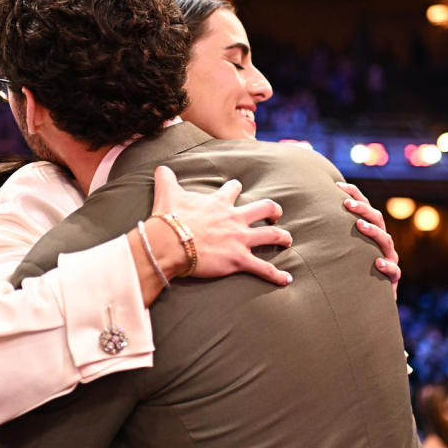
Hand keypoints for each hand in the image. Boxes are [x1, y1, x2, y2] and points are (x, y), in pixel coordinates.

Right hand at [151, 166, 292, 284]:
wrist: (170, 243)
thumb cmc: (169, 219)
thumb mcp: (167, 193)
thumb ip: (166, 179)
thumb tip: (160, 168)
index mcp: (219, 203)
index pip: (234, 189)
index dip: (236, 188)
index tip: (237, 189)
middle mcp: (235, 218)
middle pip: (264, 208)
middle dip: (273, 210)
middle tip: (275, 214)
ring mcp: (240, 239)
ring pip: (271, 235)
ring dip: (282, 237)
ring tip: (287, 240)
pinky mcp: (239, 259)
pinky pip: (263, 268)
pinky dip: (276, 275)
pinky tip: (287, 279)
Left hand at [336, 182, 400, 298]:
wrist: (363, 302)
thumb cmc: (345, 272)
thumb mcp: (335, 251)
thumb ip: (326, 236)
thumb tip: (299, 218)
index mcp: (369, 233)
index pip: (364, 208)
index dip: (354, 195)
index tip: (337, 185)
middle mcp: (380, 244)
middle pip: (377, 219)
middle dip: (363, 209)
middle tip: (346, 203)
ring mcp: (388, 260)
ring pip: (386, 241)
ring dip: (373, 232)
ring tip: (360, 226)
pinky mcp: (392, 280)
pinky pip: (394, 271)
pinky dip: (387, 266)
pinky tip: (377, 262)